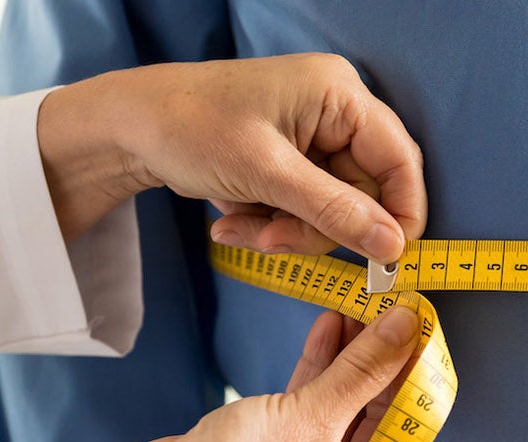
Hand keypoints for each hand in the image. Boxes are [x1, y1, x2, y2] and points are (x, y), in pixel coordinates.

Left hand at [37, 53, 425, 263]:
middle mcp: (334, 110)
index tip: (385, 260)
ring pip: (330, 208)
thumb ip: (334, 211)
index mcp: (340, 95)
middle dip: (317, 228)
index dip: (400, 214)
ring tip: (237, 227)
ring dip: (287, 230)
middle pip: (363, 192)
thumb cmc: (191, 128)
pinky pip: (302, 206)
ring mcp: (311, 135)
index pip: (399, 161)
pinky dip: (271, 221)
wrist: (126, 126)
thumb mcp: (266, 174)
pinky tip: (231, 217)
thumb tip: (393, 246)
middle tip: (273, 241)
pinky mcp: (289, 159)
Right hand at [60, 307, 421, 441]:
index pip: (412, 427)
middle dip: (383, 356)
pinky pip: (314, 403)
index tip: (424, 322)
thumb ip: (364, 368)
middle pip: (380, 411)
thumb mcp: (312, 415)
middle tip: (394, 304)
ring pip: (345, 401)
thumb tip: (408, 324)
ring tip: (362, 303)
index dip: (418, 370)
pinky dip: (321, 367)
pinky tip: (330, 325)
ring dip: (352, 354)